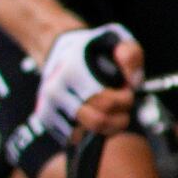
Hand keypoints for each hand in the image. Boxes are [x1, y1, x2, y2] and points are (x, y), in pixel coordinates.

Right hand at [29, 23, 137, 160]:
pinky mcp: (45, 118)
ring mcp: (47, 105)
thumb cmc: (93, 48)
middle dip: (117, 118)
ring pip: (83, 135)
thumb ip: (131, 55)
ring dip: (104, 128)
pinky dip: (88, 133)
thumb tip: (133, 81)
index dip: (125, 101)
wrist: (59, 49)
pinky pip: (71, 138)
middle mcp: (55, 90)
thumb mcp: (117, 40)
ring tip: (109, 111)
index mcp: (72, 70)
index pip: (106, 102)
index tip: (127, 92)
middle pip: (96, 122)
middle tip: (122, 107)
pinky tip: (94, 116)